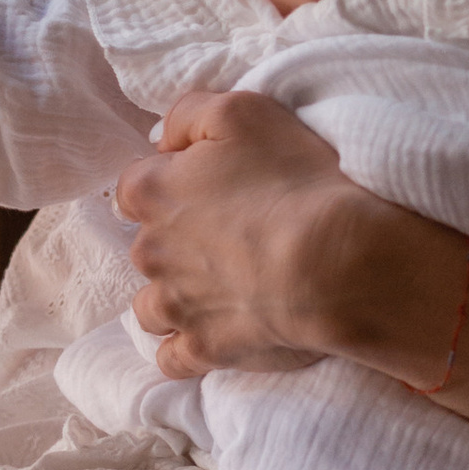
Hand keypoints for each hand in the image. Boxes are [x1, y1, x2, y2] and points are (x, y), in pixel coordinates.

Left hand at [114, 88, 459, 382]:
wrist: (332, 262)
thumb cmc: (292, 179)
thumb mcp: (241, 111)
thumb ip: (189, 114)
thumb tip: (165, 141)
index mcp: (152, 192)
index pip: (136, 186)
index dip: (173, 183)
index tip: (213, 187)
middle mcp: (149, 252)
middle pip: (148, 246)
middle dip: (178, 242)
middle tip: (233, 235)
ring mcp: (174, 307)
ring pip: (152, 306)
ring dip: (177, 298)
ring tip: (224, 290)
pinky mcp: (203, 350)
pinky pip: (173, 359)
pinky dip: (188, 349)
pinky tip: (216, 336)